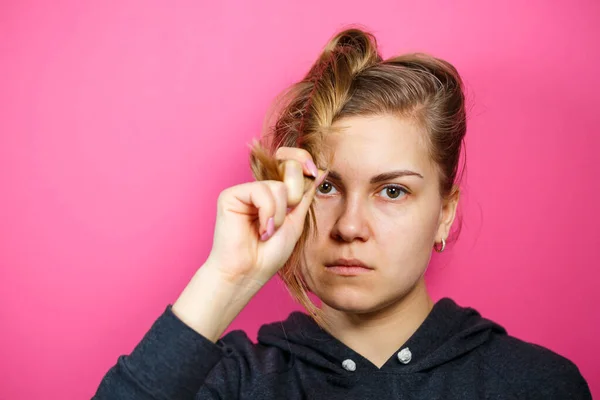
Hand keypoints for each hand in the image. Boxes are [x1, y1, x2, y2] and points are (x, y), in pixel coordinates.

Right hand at [204, 147, 325, 284]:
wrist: (249, 273)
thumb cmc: (269, 254)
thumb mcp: (296, 222)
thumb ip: (305, 196)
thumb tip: (321, 171)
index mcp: (275, 193)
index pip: (292, 162)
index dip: (304, 162)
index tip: (315, 171)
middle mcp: (260, 188)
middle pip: (288, 166)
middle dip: (294, 195)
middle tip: (282, 221)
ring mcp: (245, 191)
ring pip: (278, 185)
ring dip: (279, 215)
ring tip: (268, 232)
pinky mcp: (230, 195)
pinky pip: (261, 190)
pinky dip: (267, 213)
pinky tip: (260, 230)